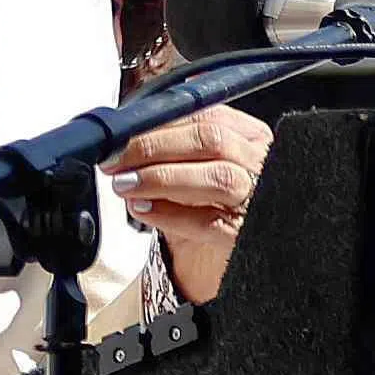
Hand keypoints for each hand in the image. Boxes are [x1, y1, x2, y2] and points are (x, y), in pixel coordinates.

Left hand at [113, 104, 265, 305]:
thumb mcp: (184, 167)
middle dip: (155, 147)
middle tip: (115, 160)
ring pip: (218, 178)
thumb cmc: (196, 205)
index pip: (208, 116)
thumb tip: (120, 139)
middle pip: (213, 141)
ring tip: (125, 184)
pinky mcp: (245, 235)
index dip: (160, 124)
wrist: (209, 258)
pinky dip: (170, 214)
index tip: (120, 136)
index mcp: (248, 137)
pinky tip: (142, 208)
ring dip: (163, 178)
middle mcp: (259, 163)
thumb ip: (163, 148)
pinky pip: (210, 222)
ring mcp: (258, 199)